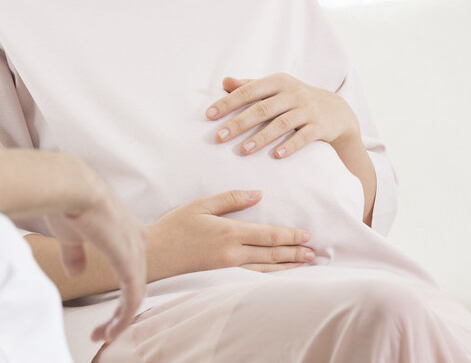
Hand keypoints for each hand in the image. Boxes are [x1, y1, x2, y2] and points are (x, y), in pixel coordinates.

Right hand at [44, 166, 146, 343]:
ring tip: (102, 335)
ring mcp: (136, 249)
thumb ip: (75, 253)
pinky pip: (132, 298)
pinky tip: (109, 329)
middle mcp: (137, 238)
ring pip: (135, 295)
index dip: (121, 292)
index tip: (105, 308)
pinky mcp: (129, 261)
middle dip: (121, 311)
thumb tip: (76, 271)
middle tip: (103, 331)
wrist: (69, 186)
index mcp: (126, 230)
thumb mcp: (71, 234)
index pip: (131, 268)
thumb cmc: (68, 202)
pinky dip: (121, 318)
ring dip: (119, 320)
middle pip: (135, 284)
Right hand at [149, 190, 313, 274]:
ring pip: (267, 268)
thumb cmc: (176, 226)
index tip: (306, 235)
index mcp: (231, 232)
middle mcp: (234, 252)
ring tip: (305, 263)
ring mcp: (229, 267)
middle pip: (272, 253)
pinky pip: (254, 276)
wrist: (156, 254)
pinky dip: (271, 275)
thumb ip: (231, 199)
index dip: (289, 235)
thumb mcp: (201, 205)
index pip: (268, 235)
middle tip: (314, 252)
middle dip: (295, 252)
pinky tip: (279, 274)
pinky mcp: (223, 275)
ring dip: (288, 265)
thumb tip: (258, 194)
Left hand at [206, 73, 360, 159]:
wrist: (336, 110)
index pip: (248, 91)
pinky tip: (276, 155)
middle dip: (238, 123)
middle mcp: (293, 93)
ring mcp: (307, 109)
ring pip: (281, 124)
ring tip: (243, 150)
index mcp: (277, 81)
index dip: (228, 102)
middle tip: (219, 136)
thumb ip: (250, 86)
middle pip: (262, 109)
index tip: (209, 115)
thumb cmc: (295, 98)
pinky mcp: (320, 126)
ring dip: (261, 138)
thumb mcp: (276, 88)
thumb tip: (224, 81)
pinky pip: (304, 137)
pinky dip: (290, 146)